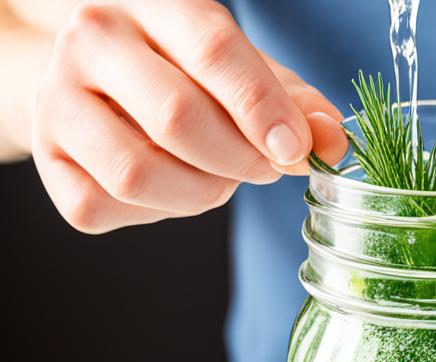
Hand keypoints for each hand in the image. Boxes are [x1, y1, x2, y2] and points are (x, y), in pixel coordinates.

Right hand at [32, 0, 347, 233]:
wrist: (97, 83)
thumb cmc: (183, 75)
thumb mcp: (245, 72)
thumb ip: (294, 104)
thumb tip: (335, 142)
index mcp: (152, 4)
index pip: (211, 47)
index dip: (262, 106)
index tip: (295, 149)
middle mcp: (92, 41)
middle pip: (176, 117)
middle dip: (239, 159)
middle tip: (263, 167)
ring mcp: (58, 100)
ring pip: (136, 172)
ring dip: (198, 194)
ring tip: (218, 179)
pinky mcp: (48, 159)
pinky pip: (105, 206)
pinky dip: (155, 213)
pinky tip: (170, 190)